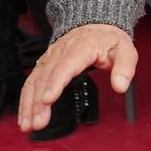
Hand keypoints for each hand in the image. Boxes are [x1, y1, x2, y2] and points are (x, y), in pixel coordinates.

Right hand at [19, 24, 137, 132]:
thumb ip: (125, 68)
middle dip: (39, 102)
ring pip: (35, 81)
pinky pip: (31, 82)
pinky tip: (24, 117)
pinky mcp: (44, 65)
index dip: (56, 82)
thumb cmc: (109, 40)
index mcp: (82, 47)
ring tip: (28, 125)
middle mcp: (61, 52)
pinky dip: (25, 100)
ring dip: (29, 104)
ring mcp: (50, 58)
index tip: (48, 99)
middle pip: (46, 77)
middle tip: (38, 123)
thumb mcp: (126, 50)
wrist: (96, 25)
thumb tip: (121, 86)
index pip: (66, 65)